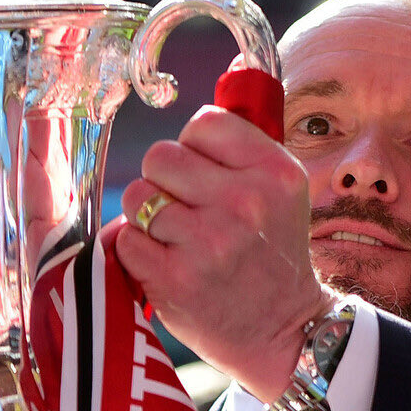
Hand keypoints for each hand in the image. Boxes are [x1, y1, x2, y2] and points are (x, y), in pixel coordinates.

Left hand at [115, 104, 333, 403]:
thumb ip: (246, 146)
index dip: (194, 148)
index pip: (203, 124)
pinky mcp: (175, 278)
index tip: (205, 175)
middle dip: (163, 180)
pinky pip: (127, 238)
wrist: (283, 332)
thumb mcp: (281, 192)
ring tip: (176, 238)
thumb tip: (229, 78)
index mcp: (275, 173)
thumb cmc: (270, 254)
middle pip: (160, 155)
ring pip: (138, 196)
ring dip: (147, 216)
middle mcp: (246, 203)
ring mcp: (209, 242)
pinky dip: (138, 250)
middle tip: (184, 209)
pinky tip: (166, 264)